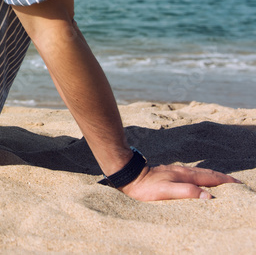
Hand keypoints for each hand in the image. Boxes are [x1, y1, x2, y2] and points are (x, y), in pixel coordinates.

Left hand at [119, 164, 241, 200]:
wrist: (128, 175)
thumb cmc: (145, 186)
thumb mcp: (166, 191)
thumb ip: (187, 192)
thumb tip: (208, 196)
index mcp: (185, 175)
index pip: (210, 178)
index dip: (225, 181)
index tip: (237, 184)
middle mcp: (182, 171)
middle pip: (207, 173)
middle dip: (222, 177)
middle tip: (235, 182)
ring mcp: (175, 171)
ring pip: (199, 173)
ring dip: (212, 176)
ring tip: (221, 180)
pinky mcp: (168, 174)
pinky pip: (191, 175)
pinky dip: (200, 177)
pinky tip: (197, 180)